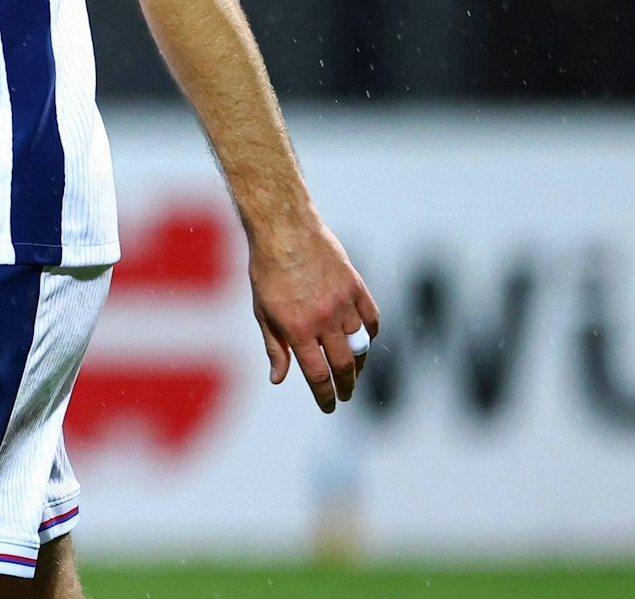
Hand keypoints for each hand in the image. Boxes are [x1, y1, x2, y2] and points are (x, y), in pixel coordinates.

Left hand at [248, 214, 379, 413]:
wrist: (284, 228)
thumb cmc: (266, 270)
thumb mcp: (263, 311)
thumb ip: (275, 347)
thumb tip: (279, 379)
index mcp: (297, 328)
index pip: (317, 375)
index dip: (325, 396)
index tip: (329, 406)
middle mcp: (323, 319)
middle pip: (344, 365)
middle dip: (346, 385)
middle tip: (345, 394)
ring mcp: (343, 302)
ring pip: (360, 344)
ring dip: (359, 362)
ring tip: (353, 370)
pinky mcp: (356, 286)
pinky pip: (372, 319)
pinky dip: (371, 333)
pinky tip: (365, 341)